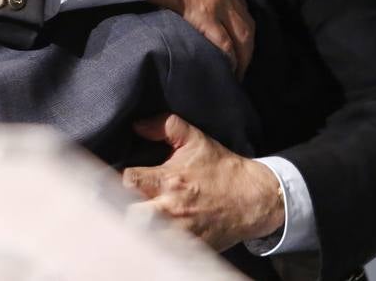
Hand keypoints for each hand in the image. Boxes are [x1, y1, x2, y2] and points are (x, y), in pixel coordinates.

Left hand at [122, 114, 283, 252]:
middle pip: (131, 215)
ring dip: (139, 226)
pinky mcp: (189, 247)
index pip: (128, 182)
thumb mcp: (195, 139)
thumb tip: (138, 125)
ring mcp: (180, 231)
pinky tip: (156, 232)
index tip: (127, 179)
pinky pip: (164, 249)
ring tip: (139, 217)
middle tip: (127, 201)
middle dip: (124, 207)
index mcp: (169, 180)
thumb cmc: (222, 168)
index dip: (123, 179)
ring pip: (144, 235)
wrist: (253, 198)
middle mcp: (172, 208)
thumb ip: (165, 126)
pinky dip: (157, 241)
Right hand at [145, 0, 254, 74]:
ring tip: (237, 72)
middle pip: (248, 25)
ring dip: (243, 56)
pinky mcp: (205, 15)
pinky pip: (224, 43)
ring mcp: (217, 4)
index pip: (242, 8)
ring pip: (242, 36)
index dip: (244, 29)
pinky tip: (228, 68)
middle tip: (243, 65)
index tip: (241, 44)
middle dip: (248, 49)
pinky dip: (230, 57)